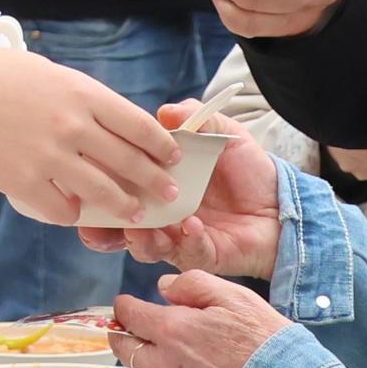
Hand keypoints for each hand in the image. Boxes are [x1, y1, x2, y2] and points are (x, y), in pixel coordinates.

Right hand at [0, 43, 183, 227]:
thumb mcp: (40, 71)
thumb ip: (74, 94)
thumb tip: (100, 114)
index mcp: (80, 93)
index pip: (138, 124)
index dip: (160, 145)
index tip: (171, 157)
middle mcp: (72, 126)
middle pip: (129, 162)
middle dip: (155, 182)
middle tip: (169, 194)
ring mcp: (49, 158)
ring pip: (103, 192)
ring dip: (124, 206)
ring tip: (135, 213)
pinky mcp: (23, 184)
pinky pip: (61, 209)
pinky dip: (71, 214)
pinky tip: (74, 214)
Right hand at [77, 104, 280, 273]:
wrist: (280, 201)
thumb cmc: (246, 169)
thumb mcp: (223, 135)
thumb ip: (197, 119)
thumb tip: (166, 112)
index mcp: (155, 185)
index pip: (117, 188)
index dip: (97, 188)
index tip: (87, 181)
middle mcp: (160, 216)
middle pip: (119, 227)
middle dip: (103, 228)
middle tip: (98, 223)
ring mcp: (177, 239)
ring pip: (145, 248)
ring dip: (140, 239)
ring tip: (143, 227)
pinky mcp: (200, 256)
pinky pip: (186, 253)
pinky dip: (186, 240)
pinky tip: (191, 225)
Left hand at [104, 271, 290, 367]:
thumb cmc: (263, 343)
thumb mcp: (233, 297)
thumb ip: (192, 284)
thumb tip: (165, 287)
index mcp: (172, 331)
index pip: (128, 315)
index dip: (125, 306)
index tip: (127, 304)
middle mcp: (164, 365)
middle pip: (124, 348)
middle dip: (125, 334)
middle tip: (139, 326)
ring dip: (156, 359)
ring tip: (189, 351)